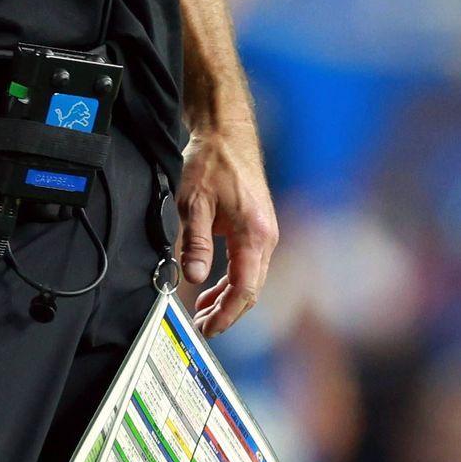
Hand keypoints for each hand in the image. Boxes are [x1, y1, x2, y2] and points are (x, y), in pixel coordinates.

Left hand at [177, 121, 277, 338]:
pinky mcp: (258, 226)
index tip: (207, 330)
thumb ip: (196, 244)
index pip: (245, 290)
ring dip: (228, 298)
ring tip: (202, 311)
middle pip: (251, 290)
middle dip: (226, 312)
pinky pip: (249, 264)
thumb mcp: (194, 203)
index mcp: (254, 234)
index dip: (226, 315)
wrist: (226, 131)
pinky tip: (211, 285)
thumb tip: (194, 279)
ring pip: (251, 279)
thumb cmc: (212, 161)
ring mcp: (265, 231)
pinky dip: (231, 280)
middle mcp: (267, 236)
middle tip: (200, 327)